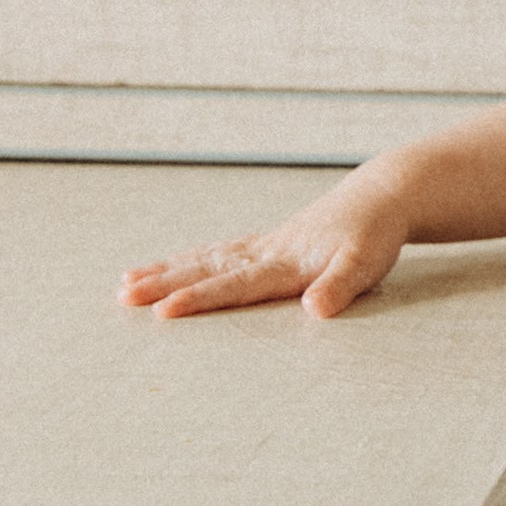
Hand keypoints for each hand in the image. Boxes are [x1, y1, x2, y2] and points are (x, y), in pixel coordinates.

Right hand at [118, 178, 407, 318]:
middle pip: (208, 268)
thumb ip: (341, 286)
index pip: (237, 284)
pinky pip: (220, 251)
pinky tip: (170, 265)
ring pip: (206, 257)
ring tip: (125, 281)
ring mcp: (265, 244)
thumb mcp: (367, 262)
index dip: (201, 299)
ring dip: (167, 270)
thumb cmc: (375, 234)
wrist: (383, 195)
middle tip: (122, 296)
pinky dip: (191, 259)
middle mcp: (268, 251)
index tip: (164, 311)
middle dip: (164, 283)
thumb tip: (315, 310)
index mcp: (288, 261)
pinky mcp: (269, 242)